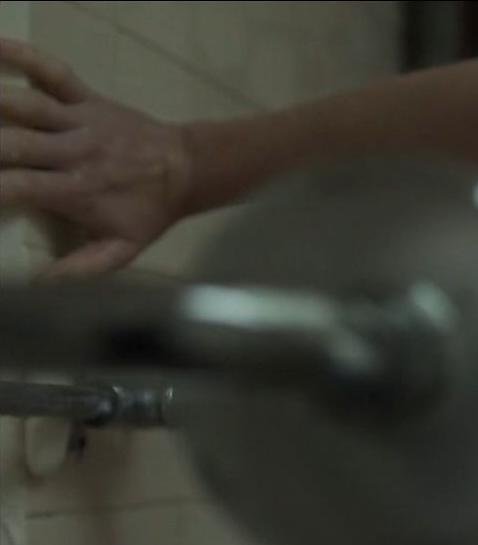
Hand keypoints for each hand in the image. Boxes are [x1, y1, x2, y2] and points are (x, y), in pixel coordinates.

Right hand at [0, 38, 190, 277]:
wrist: (188, 168)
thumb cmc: (148, 211)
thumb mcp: (123, 250)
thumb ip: (81, 269)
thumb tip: (38, 284)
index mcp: (77, 190)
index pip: (16, 188)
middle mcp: (74, 152)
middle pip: (12, 144)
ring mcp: (80, 121)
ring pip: (26, 105)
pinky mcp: (88, 98)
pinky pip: (54, 72)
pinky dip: (24, 56)